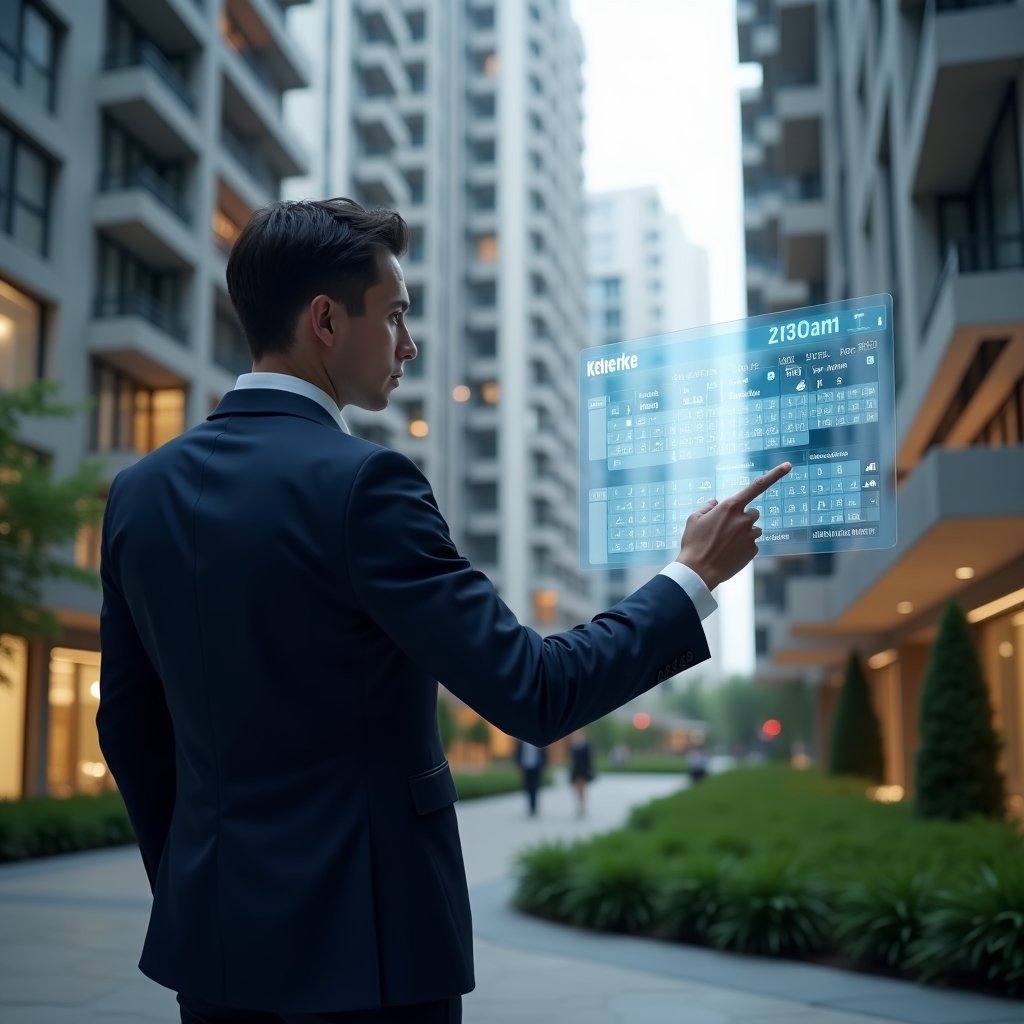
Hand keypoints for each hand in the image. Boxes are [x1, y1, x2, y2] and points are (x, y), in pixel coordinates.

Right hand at [674, 463, 791, 590]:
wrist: (698, 571)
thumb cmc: (693, 543)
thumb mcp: (693, 519)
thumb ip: (707, 507)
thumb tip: (716, 503)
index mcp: (730, 506)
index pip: (757, 486)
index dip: (775, 474)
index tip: (788, 465)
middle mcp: (744, 519)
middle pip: (753, 512)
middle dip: (743, 518)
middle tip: (726, 529)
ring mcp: (750, 535)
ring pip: (753, 529)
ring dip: (743, 533)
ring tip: (725, 544)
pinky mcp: (753, 550)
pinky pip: (751, 544)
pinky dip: (742, 547)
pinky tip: (729, 553)